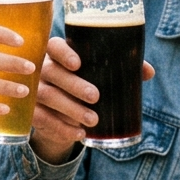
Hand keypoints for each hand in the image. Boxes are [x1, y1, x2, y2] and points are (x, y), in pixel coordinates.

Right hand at [25, 34, 147, 163]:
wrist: (60, 114)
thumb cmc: (84, 84)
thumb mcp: (99, 74)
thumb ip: (121, 69)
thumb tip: (148, 72)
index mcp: (57, 53)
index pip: (54, 45)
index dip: (64, 53)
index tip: (79, 64)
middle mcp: (41, 68)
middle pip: (51, 71)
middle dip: (74, 84)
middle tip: (96, 97)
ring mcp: (33, 89)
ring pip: (46, 96)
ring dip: (70, 109)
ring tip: (93, 120)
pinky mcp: (31, 111)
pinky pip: (41, 118)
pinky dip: (61, 128)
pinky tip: (78, 134)